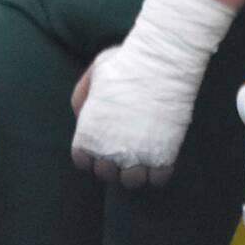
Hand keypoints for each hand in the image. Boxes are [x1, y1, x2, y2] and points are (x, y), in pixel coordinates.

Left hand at [70, 34, 204, 187]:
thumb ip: (82, 97)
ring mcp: (137, 155)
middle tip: (124, 147)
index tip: (103, 143)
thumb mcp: (94, 74)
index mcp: (88, 132)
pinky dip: (159, 172)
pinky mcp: (163, 156)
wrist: (160, 62)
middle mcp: (109, 149)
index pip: (82, 162)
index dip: (92, 155)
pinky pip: (159, 179)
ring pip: (133, 182)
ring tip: (143, 153)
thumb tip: (81, 117)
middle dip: (113, 163)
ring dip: (136, 171)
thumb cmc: (126, 63)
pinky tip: (160, 154)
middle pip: (107, 175)